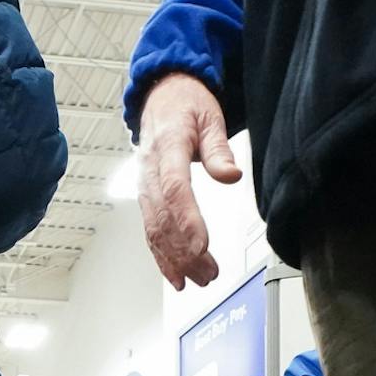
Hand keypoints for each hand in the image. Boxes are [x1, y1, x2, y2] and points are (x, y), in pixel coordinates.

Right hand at [136, 73, 242, 289]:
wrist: (161, 95)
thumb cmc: (186, 105)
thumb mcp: (210, 117)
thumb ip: (220, 148)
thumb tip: (230, 175)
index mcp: (168, 146)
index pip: (175, 188)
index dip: (187, 220)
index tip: (201, 246)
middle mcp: (150, 169)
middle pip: (163, 216)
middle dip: (184, 250)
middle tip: (206, 273)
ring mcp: (144, 184)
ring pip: (155, 228)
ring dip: (174, 258)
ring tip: (196, 279)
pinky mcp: (146, 195)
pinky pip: (150, 228)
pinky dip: (160, 254)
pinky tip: (174, 274)